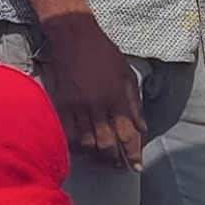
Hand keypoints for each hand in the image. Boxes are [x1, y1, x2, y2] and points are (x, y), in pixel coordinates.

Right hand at [38, 12, 144, 168]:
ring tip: (102, 160)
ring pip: (87, 142)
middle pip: (107, 143)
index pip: (127, 134)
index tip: (136, 166)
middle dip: (115, 159)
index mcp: (117, 98)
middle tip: (119, 167)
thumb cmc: (104, 52)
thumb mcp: (127, 75)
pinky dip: (76, 145)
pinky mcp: (62, 104)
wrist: (74, 37)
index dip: (133, 153)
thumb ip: (134, 103)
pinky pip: (68, 133)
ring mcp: (78, 106)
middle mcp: (98, 106)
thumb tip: (142, 128)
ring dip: (96, 155)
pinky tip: (82, 148)